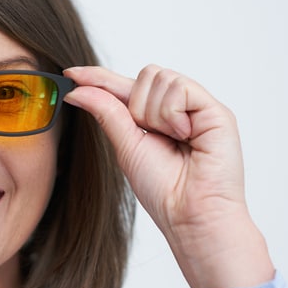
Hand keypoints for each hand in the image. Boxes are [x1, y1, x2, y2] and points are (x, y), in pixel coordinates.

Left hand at [64, 65, 273, 287]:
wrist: (190, 213)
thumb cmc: (163, 190)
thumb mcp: (125, 146)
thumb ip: (106, 112)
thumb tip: (78, 89)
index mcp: (157, 118)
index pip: (125, 87)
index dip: (99, 78)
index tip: (71, 74)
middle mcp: (179, 108)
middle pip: (144, 76)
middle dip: (137, 107)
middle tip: (152, 137)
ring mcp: (198, 107)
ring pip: (160, 78)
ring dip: (156, 114)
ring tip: (174, 140)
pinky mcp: (216, 110)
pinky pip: (180, 87)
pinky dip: (173, 113)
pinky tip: (185, 135)